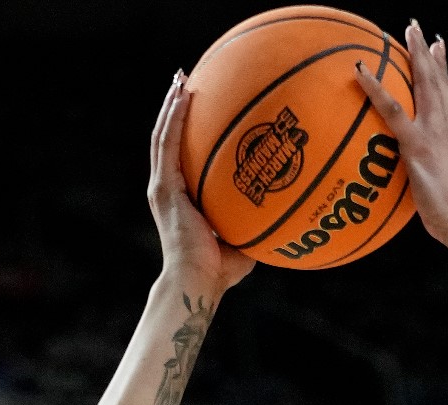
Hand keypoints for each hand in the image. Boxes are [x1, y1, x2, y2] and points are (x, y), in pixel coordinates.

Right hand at [152, 73, 254, 291]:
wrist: (197, 281)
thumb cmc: (220, 271)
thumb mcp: (243, 239)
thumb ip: (256, 221)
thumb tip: (285, 212)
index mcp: (180, 197)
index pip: (181, 155)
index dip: (186, 130)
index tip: (197, 107)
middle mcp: (167, 187)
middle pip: (167, 138)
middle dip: (175, 108)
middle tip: (184, 81)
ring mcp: (163, 186)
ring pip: (162, 136)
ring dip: (170, 106)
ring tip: (180, 79)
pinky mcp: (164, 188)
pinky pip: (167, 145)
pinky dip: (174, 119)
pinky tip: (182, 97)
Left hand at [355, 22, 447, 255]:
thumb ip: (436, 175)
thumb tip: (423, 179)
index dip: (443, 70)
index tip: (439, 48)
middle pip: (438, 81)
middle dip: (428, 52)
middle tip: (418, 29)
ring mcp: (435, 133)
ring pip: (424, 83)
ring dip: (414, 54)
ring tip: (406, 31)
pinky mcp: (418, 146)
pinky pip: (392, 110)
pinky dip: (375, 87)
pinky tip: (360, 70)